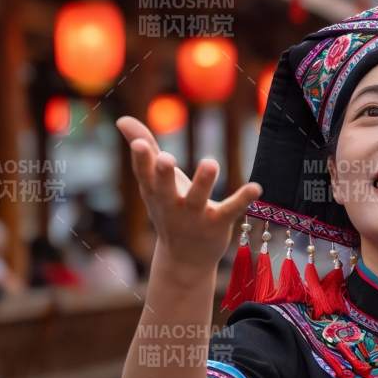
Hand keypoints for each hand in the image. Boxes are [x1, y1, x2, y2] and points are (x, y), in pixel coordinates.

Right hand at [116, 115, 260, 279]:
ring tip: (210, 163)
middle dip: (164, 174)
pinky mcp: (218, 224)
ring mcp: (194, 216)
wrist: (184, 259)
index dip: (141, 160)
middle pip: (165, 189)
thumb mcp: (153, 181)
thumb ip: (143, 148)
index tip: (139, 145)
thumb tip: (121, 119)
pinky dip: (243, 199)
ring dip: (203, 182)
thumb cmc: (168, 208)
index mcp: (155, 192)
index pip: (144, 175)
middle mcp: (171, 204)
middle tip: (166, 158)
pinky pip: (230, 211)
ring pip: (197, 198)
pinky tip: (256, 187)